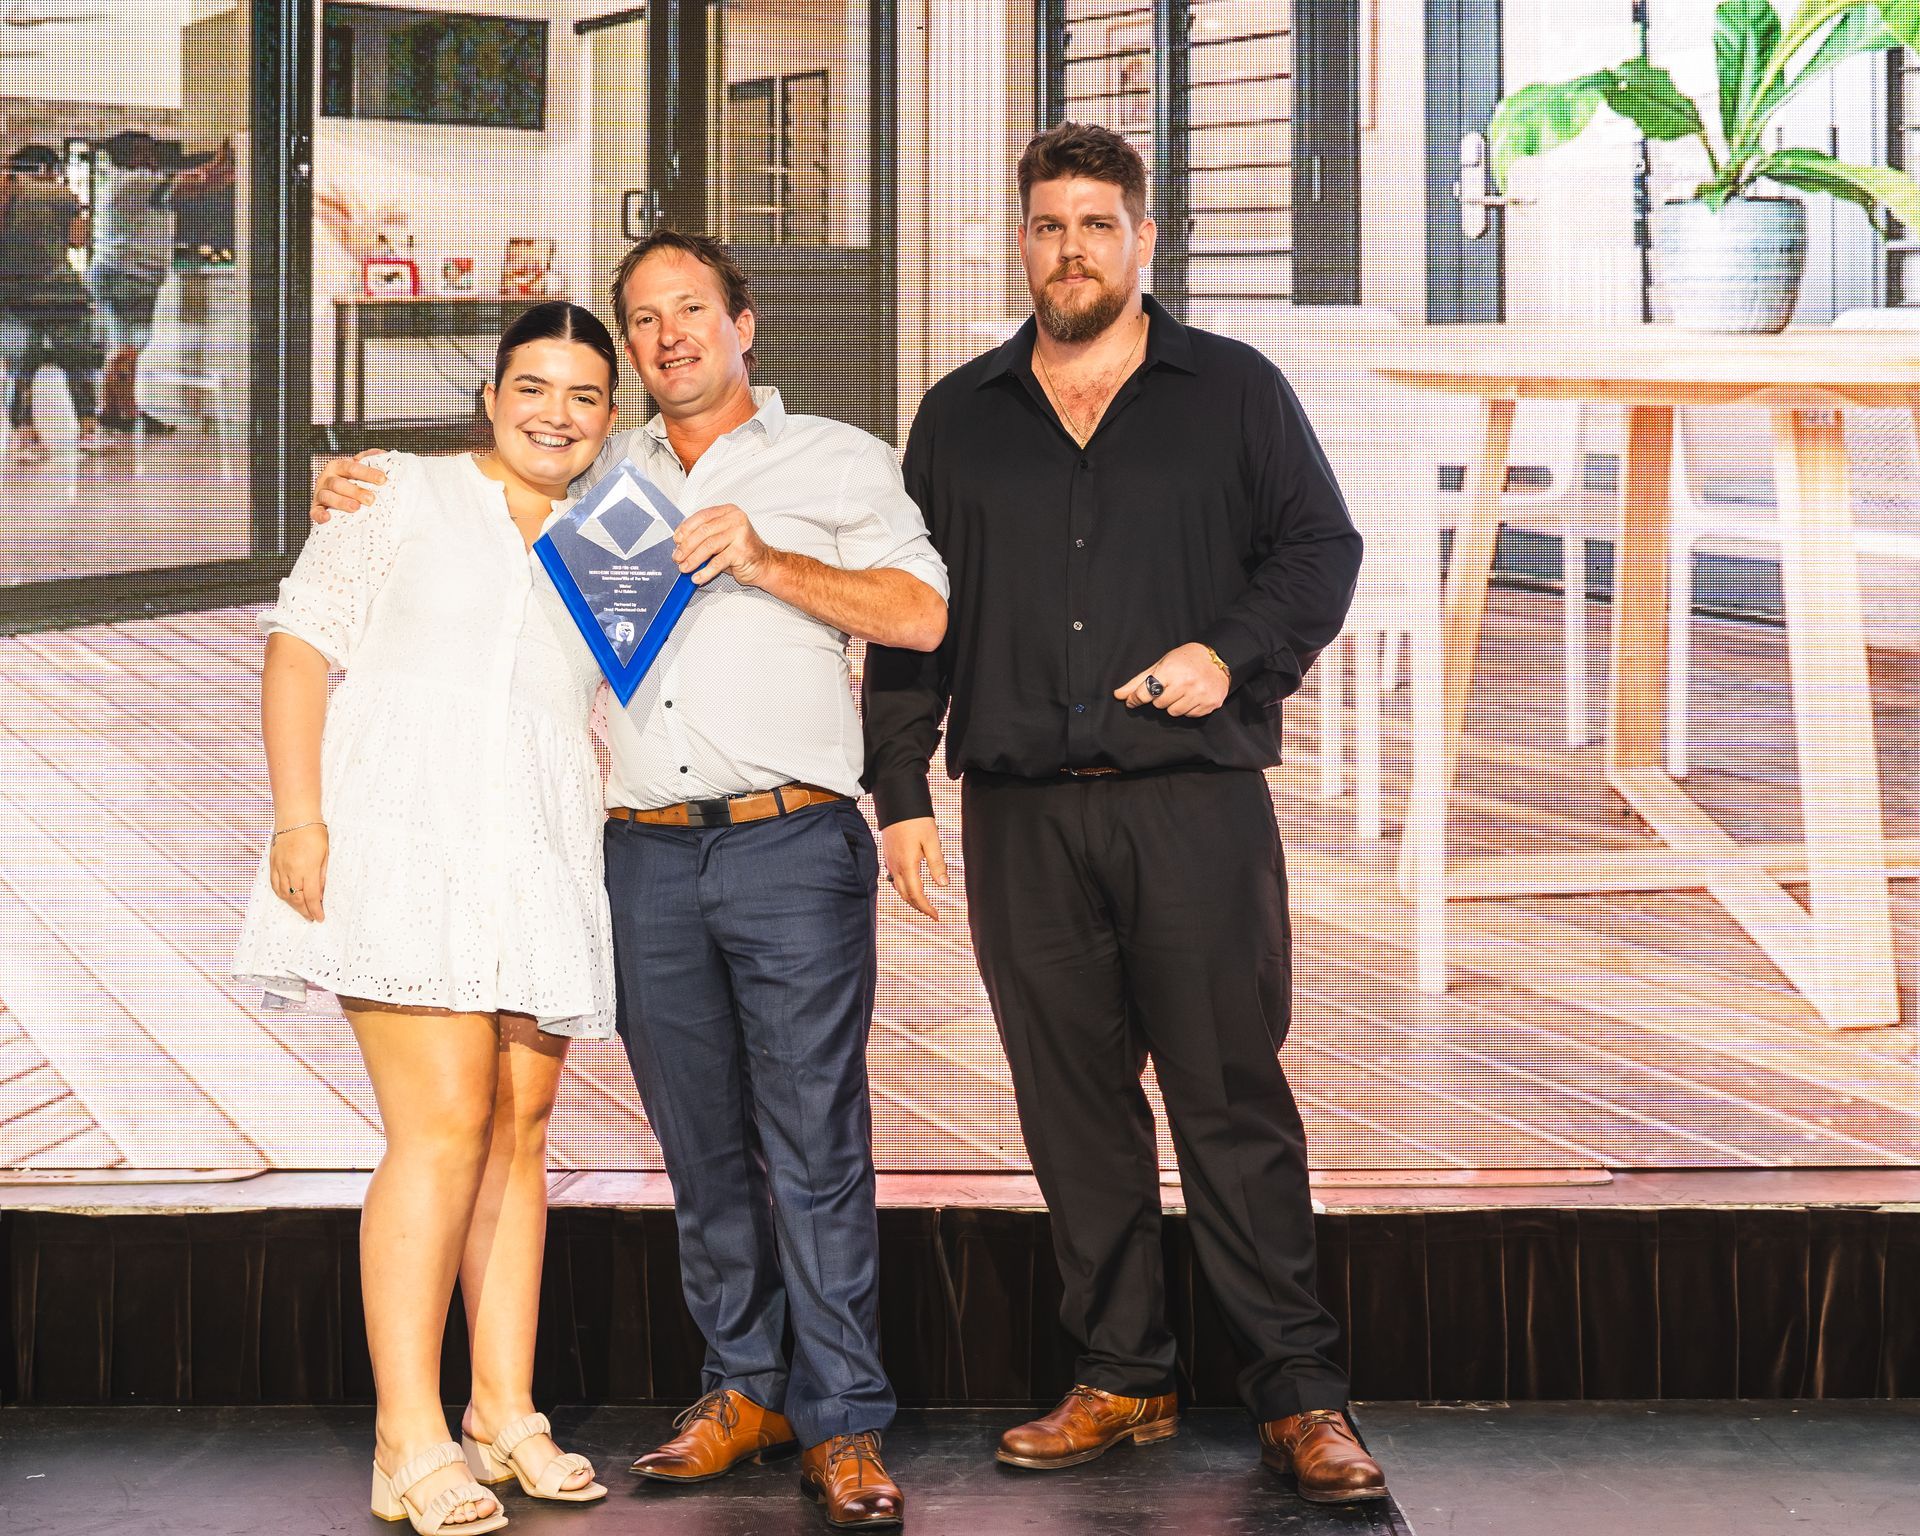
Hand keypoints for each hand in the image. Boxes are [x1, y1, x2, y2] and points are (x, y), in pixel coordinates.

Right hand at [269, 823, 328, 922]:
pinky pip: (275, 885)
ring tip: (301, 909)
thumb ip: (321, 875)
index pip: (312, 897)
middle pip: (297, 898)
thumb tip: (320, 893)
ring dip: (293, 905)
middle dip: (304, 911)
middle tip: (311, 917)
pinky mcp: (272, 864)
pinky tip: (287, 898)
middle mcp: (292, 871)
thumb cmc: (314, 833)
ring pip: (284, 894)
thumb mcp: (325, 855)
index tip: (320, 918)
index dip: (316, 910)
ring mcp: (280, 868)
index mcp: (308, 869)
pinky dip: (281, 894)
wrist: (295, 818)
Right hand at [310, 450, 386, 524]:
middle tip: (370, 499)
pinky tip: (328, 518)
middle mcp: (327, 478)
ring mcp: (320, 493)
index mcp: (339, 466)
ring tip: (356, 508)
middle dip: (355, 491)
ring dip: (341, 502)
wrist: (336, 494)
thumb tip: (382, 453)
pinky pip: (315, 512)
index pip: (352, 467)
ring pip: (327, 496)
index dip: (367, 473)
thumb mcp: (359, 467)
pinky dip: (320, 515)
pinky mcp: (316, 508)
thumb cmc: (351, 480)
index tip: (382, 479)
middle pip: (339, 483)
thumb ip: (369, 459)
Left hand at [672, 503, 778, 587]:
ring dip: (693, 559)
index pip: (702, 516)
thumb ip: (704, 537)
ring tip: (685, 568)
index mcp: (728, 512)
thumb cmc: (741, 551)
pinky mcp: (742, 551)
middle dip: (686, 547)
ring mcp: (740, 534)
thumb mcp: (721, 538)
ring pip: (709, 546)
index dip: (686, 528)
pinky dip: (705, 571)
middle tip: (677, 557)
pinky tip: (698, 577)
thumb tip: (680, 545)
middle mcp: (735, 519)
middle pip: (703, 531)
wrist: (764, 564)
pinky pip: (718, 562)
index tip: (676, 540)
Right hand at [881, 817, 947, 920]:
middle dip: (918, 906)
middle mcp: (895, 866)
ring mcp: (890, 861)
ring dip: (910, 898)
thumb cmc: (916, 820)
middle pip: (905, 895)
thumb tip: (944, 885)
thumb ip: (937, 864)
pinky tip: (911, 885)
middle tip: (932, 913)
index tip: (936, 916)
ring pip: (898, 888)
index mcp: (907, 865)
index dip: (926, 908)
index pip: (916, 895)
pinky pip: (894, 878)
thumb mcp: (932, 841)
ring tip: (923, 903)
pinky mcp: (889, 855)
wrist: (897, 803)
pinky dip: (903, 887)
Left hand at [1114, 642, 1229, 717]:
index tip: (1132, 701)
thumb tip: (1118, 695)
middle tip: (1169, 686)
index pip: (1145, 693)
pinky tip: (1193, 695)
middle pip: (1159, 704)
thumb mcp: (1160, 665)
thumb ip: (1138, 682)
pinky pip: (1189, 715)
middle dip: (1160, 697)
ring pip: (1173, 712)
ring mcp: (1199, 694)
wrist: (1217, 658)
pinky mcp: (1210, 704)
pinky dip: (1188, 708)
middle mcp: (1185, 683)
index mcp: (1170, 671)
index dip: (1136, 698)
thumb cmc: (1184, 660)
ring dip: (1174, 704)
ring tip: (1181, 691)